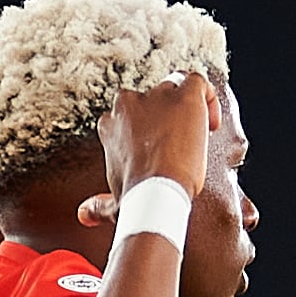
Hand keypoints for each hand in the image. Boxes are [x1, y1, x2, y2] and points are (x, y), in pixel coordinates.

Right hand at [82, 69, 216, 219]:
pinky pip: (197, 81)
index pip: (128, 116)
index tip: (157, 151)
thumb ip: (98, 205)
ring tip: (199, 133)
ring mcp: (156, 96)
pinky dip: (208, 96)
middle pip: (150, 98)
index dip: (145, 130)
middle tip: (179, 142)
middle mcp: (128, 105)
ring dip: (187, 106)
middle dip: (164, 116)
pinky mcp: (184, 96)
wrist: (157, 193)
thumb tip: (83, 215)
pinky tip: (212, 124)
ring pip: (174, 86)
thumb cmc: (135, 199)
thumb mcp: (113, 203)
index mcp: (110, 125)